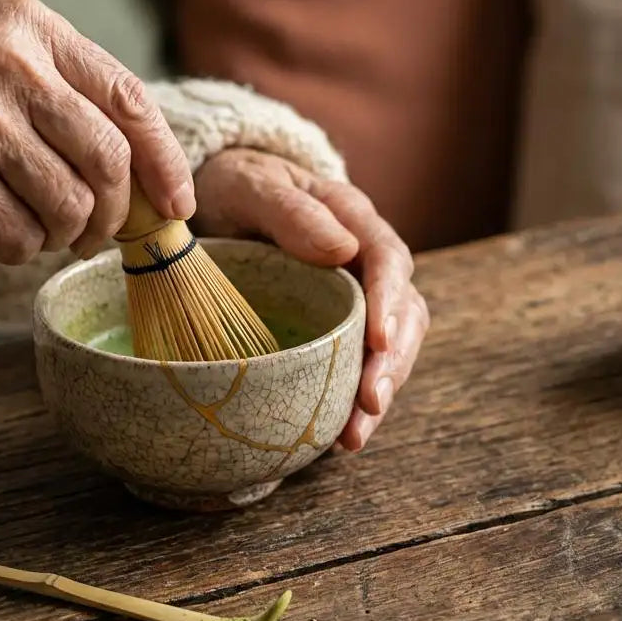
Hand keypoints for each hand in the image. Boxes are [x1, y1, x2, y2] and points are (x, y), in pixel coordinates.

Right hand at [0, 0, 194, 262]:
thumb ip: (58, 83)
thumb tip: (134, 164)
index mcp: (32, 26)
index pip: (129, 98)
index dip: (164, 159)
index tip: (177, 203)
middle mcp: (12, 66)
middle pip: (110, 161)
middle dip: (116, 213)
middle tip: (97, 230)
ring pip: (71, 206)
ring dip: (66, 234)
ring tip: (44, 230)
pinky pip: (19, 235)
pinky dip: (21, 250)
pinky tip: (1, 236)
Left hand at [192, 149, 428, 451]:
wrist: (219, 193)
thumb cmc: (236, 184)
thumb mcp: (252, 185)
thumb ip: (291, 211)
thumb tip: (342, 250)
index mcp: (352, 218)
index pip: (388, 260)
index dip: (389, 302)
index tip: (378, 341)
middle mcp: (363, 258)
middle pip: (402, 312)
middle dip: (392, 361)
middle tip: (370, 404)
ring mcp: (353, 293)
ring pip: (388, 345)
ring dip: (378, 389)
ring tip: (354, 436)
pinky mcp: (334, 322)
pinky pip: (355, 361)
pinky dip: (351, 397)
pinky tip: (338, 434)